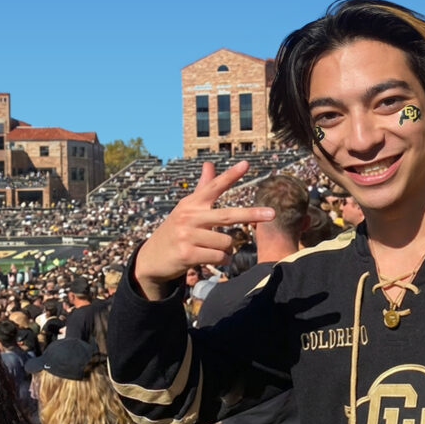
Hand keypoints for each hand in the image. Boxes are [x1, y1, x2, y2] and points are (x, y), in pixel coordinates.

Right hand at [133, 161, 274, 295]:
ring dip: (228, 249)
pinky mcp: (187, 254)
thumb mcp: (187, 208)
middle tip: (273, 213)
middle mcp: (189, 216)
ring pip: (226, 242)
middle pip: (228, 215)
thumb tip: (210, 163)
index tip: (246, 165)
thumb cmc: (176, 230)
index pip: (214, 186)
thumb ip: (202, 187)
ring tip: (217, 248)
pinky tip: (214, 259)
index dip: (230, 175)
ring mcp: (187, 235)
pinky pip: (218, 257)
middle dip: (252, 214)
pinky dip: (222, 260)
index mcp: (192, 203)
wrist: (152, 258)